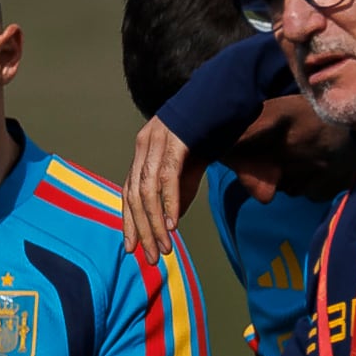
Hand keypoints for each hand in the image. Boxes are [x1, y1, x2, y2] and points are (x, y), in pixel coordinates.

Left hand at [122, 117, 197, 270]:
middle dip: (141, 230)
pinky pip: (168, 176)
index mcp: (143, 150)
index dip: (129, 221)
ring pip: (148, 190)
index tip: (131, 248)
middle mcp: (145, 144)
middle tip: (150, 258)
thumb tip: (170, 221)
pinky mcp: (177, 139)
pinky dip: (169, 202)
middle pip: (135, 195)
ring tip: (164, 248)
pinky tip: (172, 224)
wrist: (226, 97)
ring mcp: (159, 140)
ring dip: (155, 223)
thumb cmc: (209, 132)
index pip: (129, 192)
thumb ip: (178, 191)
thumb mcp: (190, 167)